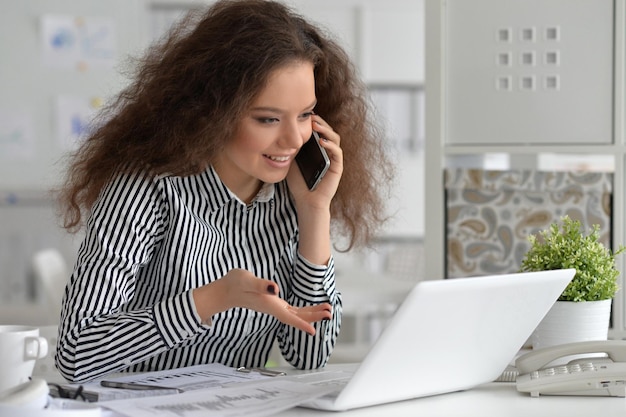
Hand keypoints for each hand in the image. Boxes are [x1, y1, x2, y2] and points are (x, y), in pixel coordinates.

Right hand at [193, 269, 331, 334]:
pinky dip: (304, 310)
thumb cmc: (235, 283)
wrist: (225, 290)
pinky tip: (312, 308)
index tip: (313, 331)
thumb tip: (275, 289)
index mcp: (269, 304)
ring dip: (312, 313)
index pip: (288, 317)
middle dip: (313, 316)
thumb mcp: (247, 279)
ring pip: (296, 313)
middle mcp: (273, 308)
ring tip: (327, 310)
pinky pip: (292, 310)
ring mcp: (274, 307)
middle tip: (329, 314)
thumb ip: (261, 285)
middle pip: (296, 316)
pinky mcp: (274, 303)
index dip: (301, 324)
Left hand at [287, 115, 342, 208]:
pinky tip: (322, 141)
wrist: (306, 201)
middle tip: (310, 116)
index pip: (319, 131)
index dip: (313, 122)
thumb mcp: (291, 160)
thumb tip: (286, 132)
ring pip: (334, 138)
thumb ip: (292, 148)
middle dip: (320, 122)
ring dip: (326, 130)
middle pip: (328, 131)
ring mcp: (334, 159)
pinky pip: (337, 152)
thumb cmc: (299, 183)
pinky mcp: (338, 167)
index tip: (303, 114)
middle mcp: (328, 151)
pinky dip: (331, 145)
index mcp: (318, 149)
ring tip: (316, 125)